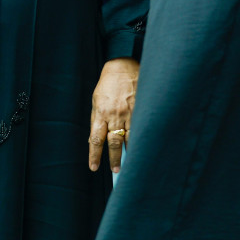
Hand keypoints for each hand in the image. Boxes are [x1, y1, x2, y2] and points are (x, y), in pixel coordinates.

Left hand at [88, 57, 137, 172]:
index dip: (95, 155)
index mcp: (101, 113)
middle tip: (116, 171)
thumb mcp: (96, 101)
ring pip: (131, 139)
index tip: (94, 167)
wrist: (123, 68)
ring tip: (133, 165)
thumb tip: (95, 141)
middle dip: (115, 159)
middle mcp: (115, 115)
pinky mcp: (142, 110)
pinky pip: (143, 129)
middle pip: (114, 142)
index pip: (96, 139)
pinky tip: (146, 150)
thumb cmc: (107, 86)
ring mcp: (130, 113)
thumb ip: (97, 120)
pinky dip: (143, 141)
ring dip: (131, 154)